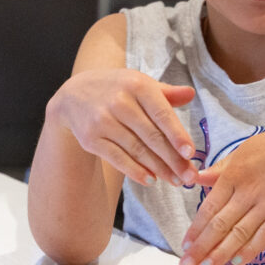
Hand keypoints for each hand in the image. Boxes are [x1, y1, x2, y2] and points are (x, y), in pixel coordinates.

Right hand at [50, 68, 196, 186]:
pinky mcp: (91, 139)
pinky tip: (151, 180)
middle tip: (189, 177)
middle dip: (173, 159)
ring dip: (158, 169)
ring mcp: (103, 121)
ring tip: (175, 181)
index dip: (177, 135)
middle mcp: (119, 102)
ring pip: (136, 150)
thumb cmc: (116, 89)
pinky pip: (117, 159)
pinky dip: (135, 171)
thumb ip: (166, 92)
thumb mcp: (139, 83)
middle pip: (151, 136)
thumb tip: (191, 94)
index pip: (162, 114)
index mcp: (137, 85)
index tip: (190, 153)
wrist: (73, 95)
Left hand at [178, 123, 264, 264]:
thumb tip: (195, 179)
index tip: (184, 247)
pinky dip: (251, 249)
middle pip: (220, 225)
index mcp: (234, 175)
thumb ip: (219, 169)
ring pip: (239, 234)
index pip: (209, 208)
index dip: (195, 230)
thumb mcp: (242, 151)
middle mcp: (248, 192)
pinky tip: (238, 261)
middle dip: (201, 248)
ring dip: (221, 254)